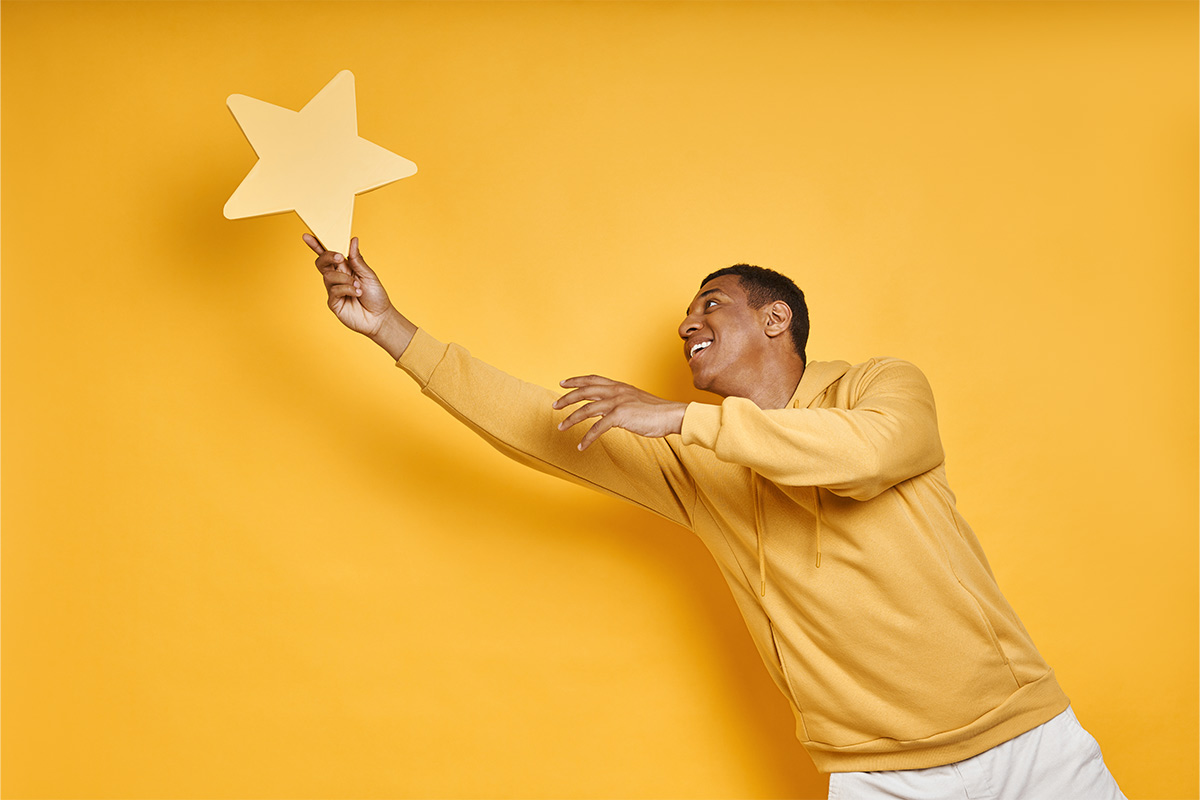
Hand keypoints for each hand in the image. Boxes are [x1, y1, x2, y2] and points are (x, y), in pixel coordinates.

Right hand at [306, 234, 393, 337]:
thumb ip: (357, 259)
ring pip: (328, 276)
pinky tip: (357, 293)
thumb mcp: (368, 274)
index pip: (328, 255)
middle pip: (321, 263)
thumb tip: (352, 240)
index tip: (308, 236)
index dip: (317, 245)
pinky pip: (334, 290)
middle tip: (340, 258)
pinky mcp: (333, 303)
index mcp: (345, 268)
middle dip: (328, 256)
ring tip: (358, 285)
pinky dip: (347, 289)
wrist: (379, 317)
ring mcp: (333, 290)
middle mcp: (337, 278)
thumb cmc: (375, 296)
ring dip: (345, 278)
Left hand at [553, 375, 686, 450]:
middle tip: (555, 406)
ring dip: (571, 419)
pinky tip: (581, 445)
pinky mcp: (620, 416)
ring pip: (586, 409)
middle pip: (585, 391)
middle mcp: (616, 391)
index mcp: (619, 386)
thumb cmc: (655, 412)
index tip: (563, 383)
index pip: (593, 379)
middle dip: (567, 398)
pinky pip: (598, 428)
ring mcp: (617, 402)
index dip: (576, 380)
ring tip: (561, 427)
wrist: (670, 415)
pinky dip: (587, 438)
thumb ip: (619, 403)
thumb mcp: (634, 401)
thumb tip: (605, 412)